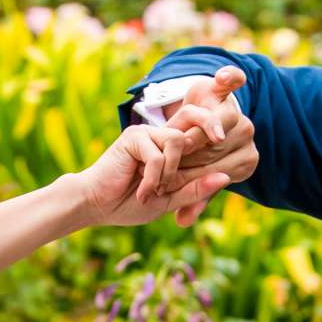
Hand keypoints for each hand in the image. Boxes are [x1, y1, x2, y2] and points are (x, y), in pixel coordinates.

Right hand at [74, 66, 254, 226]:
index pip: (198, 132)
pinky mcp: (133, 137)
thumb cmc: (129, 204)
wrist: (96, 205)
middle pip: (193, 116)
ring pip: (178, 140)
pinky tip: (142, 191)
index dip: (213, 131)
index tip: (224, 144)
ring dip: (171, 171)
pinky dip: (154, 179)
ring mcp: (146, 134)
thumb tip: (225, 177)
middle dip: (209, 123)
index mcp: (171, 150)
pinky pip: (158, 156)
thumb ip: (194, 190)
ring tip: (156, 189)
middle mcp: (160, 136)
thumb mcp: (169, 201)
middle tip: (220, 137)